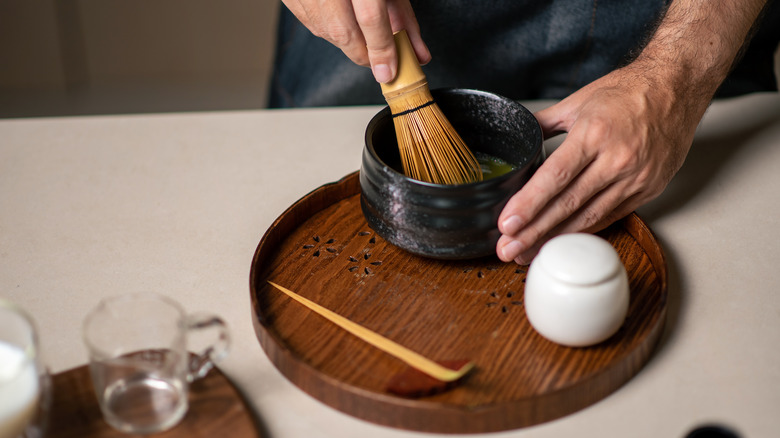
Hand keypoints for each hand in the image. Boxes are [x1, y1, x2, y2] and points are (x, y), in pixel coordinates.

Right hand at [282, 0, 429, 82]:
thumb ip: (403, 17)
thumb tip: (417, 53)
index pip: (370, 19)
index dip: (381, 50)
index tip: (388, 71)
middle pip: (344, 33)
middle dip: (364, 55)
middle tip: (378, 61)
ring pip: (327, 33)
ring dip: (348, 42)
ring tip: (361, 30)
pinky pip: (313, 24)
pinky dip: (330, 30)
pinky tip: (341, 18)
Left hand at [496, 65, 703, 263]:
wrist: (677, 87)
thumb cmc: (628, 91)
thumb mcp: (578, 100)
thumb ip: (544, 123)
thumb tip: (518, 136)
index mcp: (594, 133)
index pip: (554, 178)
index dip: (529, 204)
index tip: (507, 224)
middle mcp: (617, 159)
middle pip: (568, 204)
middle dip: (534, 231)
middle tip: (508, 249)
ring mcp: (636, 178)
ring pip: (589, 217)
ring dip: (556, 238)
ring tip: (528, 252)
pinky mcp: (649, 189)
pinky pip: (610, 216)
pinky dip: (584, 230)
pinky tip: (562, 240)